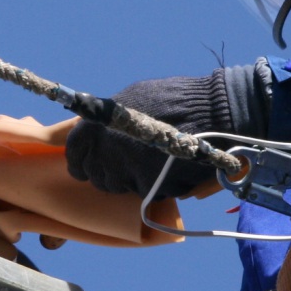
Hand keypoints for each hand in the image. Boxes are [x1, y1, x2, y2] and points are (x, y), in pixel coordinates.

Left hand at [65, 66, 270, 197]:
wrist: (216, 111)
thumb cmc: (177, 100)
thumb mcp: (134, 98)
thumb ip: (109, 118)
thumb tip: (93, 132)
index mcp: (98, 122)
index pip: (75, 151)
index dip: (80, 161)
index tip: (87, 165)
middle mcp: (106, 146)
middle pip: (96, 175)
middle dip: (110, 173)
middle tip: (130, 164)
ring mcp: (126, 167)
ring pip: (120, 187)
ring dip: (132, 181)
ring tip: (154, 162)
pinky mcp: (148, 184)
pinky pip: (146, 192)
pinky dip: (157, 185)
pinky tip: (171, 167)